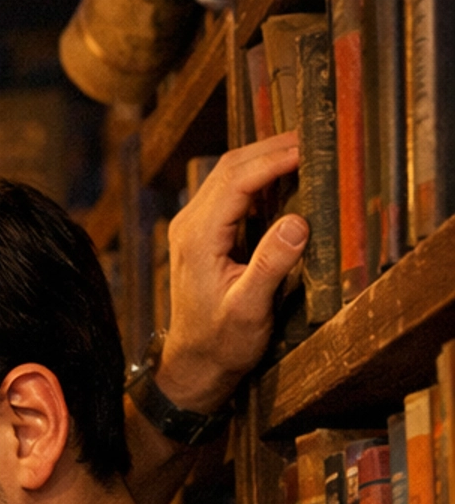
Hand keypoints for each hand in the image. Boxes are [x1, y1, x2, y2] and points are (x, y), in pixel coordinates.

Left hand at [158, 134, 307, 414]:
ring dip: (265, 157)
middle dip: (273, 148)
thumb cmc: (221, 343)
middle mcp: (189, 224)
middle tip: (315, 139)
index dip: (275, 158)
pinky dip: (258, 175)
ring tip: (305, 150)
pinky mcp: (201, 232)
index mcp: (198, 237)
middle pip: (231, 166)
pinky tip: (284, 175)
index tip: (310, 148)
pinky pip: (230, 190)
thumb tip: (297, 222)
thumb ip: (271, 265)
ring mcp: (192, 226)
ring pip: (228, 173)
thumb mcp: (250, 310)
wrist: (195, 364)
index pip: (238, 179)